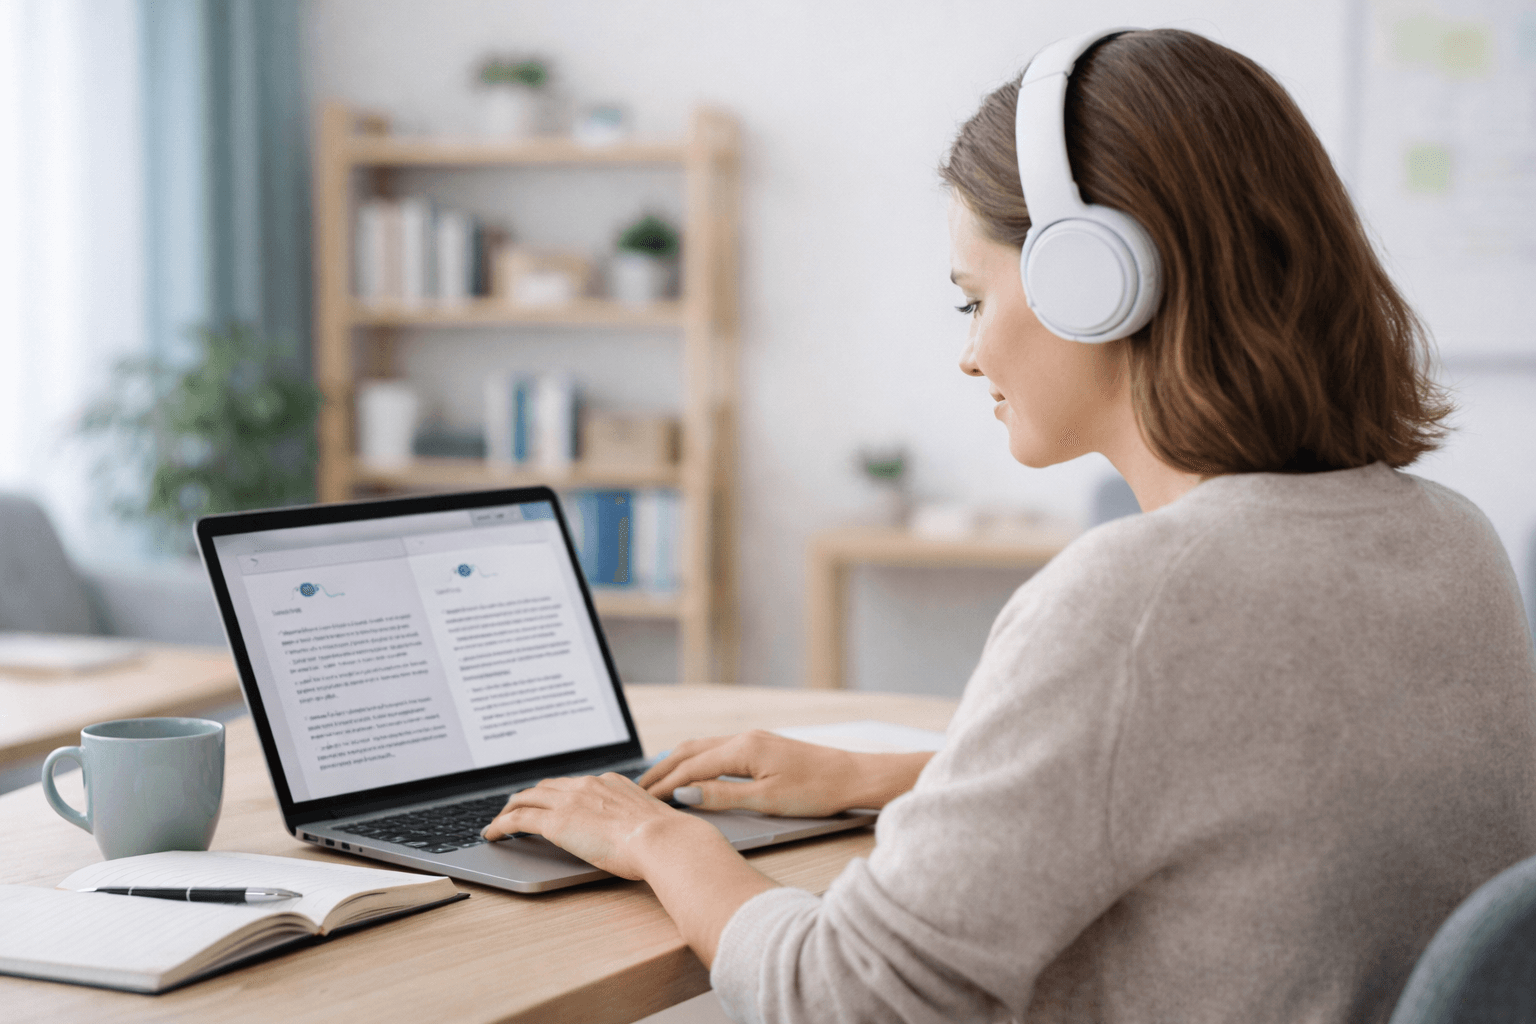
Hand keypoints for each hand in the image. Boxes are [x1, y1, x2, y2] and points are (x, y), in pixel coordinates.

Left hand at [481, 773, 716, 878]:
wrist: (664, 840)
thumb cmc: (666, 839)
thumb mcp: (650, 821)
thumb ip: (636, 821)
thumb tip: (639, 835)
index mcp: (611, 782)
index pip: (573, 784)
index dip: (554, 793)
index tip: (548, 802)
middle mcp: (588, 785)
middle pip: (545, 787)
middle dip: (527, 798)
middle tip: (514, 810)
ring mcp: (571, 801)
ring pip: (526, 798)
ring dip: (508, 809)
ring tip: (498, 823)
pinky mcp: (557, 823)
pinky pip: (518, 819)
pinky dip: (500, 825)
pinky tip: (492, 835)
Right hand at [637, 729, 932, 816]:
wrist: (853, 776)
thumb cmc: (815, 791)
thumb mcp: (766, 801)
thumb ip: (723, 796)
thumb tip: (686, 794)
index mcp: (743, 749)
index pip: (691, 767)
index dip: (664, 784)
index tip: (642, 799)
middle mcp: (744, 739)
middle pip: (690, 751)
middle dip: (662, 769)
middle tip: (636, 789)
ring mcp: (753, 740)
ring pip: (702, 748)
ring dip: (677, 762)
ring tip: (655, 780)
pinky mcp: (762, 747)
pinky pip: (717, 750)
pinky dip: (695, 760)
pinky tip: (692, 772)